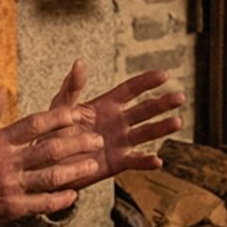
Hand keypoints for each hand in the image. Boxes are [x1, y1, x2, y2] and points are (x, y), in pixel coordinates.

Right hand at [0, 88, 107, 226]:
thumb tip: (1, 90)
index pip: (36, 123)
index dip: (61, 117)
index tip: (79, 112)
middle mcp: (6, 162)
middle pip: (50, 148)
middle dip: (78, 142)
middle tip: (98, 138)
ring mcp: (10, 186)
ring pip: (51, 176)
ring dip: (76, 169)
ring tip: (94, 164)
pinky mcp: (10, 208)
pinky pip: (41, 203)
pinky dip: (60, 199)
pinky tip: (74, 194)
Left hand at [47, 62, 185, 188]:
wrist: (47, 163)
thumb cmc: (52, 131)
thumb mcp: (60, 107)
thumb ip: (72, 88)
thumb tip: (79, 63)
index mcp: (106, 105)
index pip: (130, 90)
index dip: (146, 82)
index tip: (164, 75)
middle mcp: (118, 122)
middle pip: (145, 110)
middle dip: (162, 103)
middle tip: (179, 97)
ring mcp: (120, 142)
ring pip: (145, 133)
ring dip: (161, 128)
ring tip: (177, 122)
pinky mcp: (117, 163)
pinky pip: (135, 161)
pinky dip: (146, 162)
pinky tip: (158, 160)